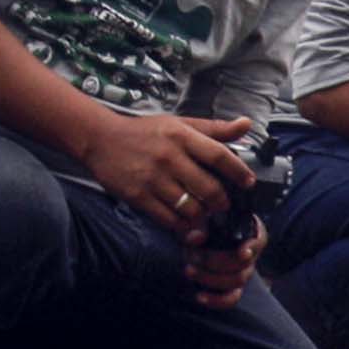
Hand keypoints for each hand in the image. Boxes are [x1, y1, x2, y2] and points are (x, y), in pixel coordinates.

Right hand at [85, 110, 255, 248]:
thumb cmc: (144, 132)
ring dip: (203, 216)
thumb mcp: (179, 124)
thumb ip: (214, 128)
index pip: (219, 155)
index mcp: (181, 136)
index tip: (248, 183)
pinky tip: (186, 223)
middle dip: (221, 202)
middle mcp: (168, 157)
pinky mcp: (137, 195)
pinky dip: (182, 225)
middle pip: (208, 188)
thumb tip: (246, 124)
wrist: (99, 138)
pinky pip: (168, 218)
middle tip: (223, 205)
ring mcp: (152, 178)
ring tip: (205, 215)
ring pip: (190, 207)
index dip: (238, 172)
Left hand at [181, 227, 262, 308]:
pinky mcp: (233, 289)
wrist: (195, 241)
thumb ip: (196, 226)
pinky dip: (216, 300)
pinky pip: (231, 299)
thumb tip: (197, 236)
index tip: (243, 252)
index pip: (260, 240)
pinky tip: (199, 296)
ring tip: (189, 270)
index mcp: (249, 232)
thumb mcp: (198, 221)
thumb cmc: (201, 226)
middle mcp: (250, 254)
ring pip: (237, 281)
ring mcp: (243, 273)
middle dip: (216, 261)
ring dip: (210, 277)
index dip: (253, 247)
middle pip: (244, 264)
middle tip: (193, 256)